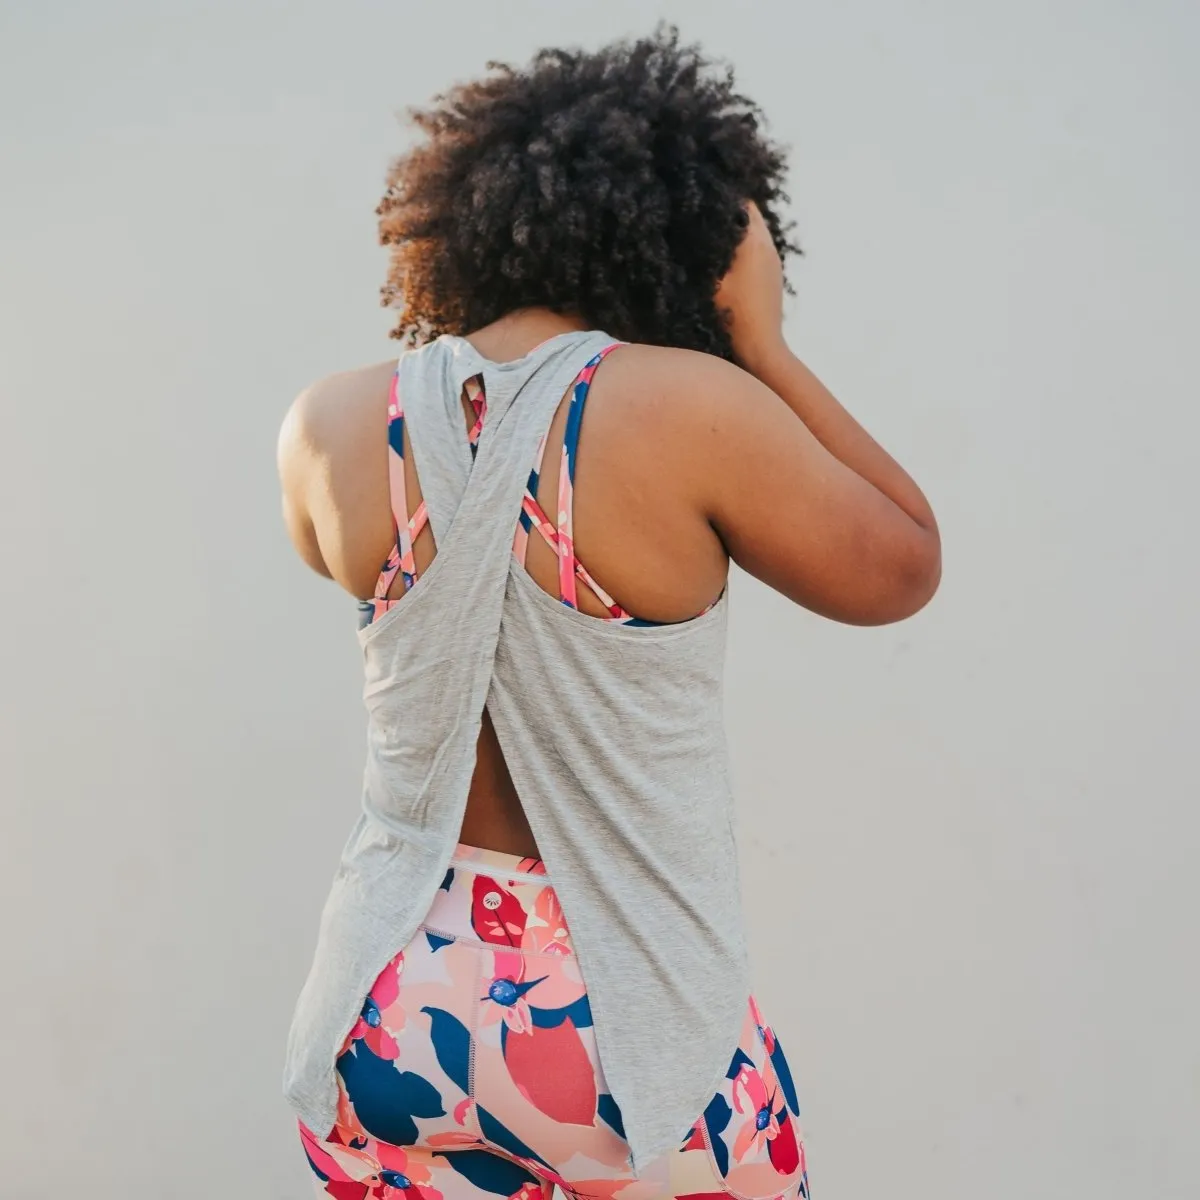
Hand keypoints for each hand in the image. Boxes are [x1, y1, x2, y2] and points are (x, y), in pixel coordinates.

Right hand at [715, 202, 786, 372]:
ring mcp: (774, 260)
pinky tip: (725, 259)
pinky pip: (758, 247)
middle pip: (749, 212)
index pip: (740, 201)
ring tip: (712, 235)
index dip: (718, 197)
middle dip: (727, 210)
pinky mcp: (774, 274)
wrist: (761, 350)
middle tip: (702, 215)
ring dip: (735, 229)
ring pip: (754, 229)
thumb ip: (700, 256)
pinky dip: (742, 245)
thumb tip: (685, 232)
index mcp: (752, 242)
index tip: (698, 200)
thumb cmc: (732, 318)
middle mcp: (767, 245)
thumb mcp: (710, 284)